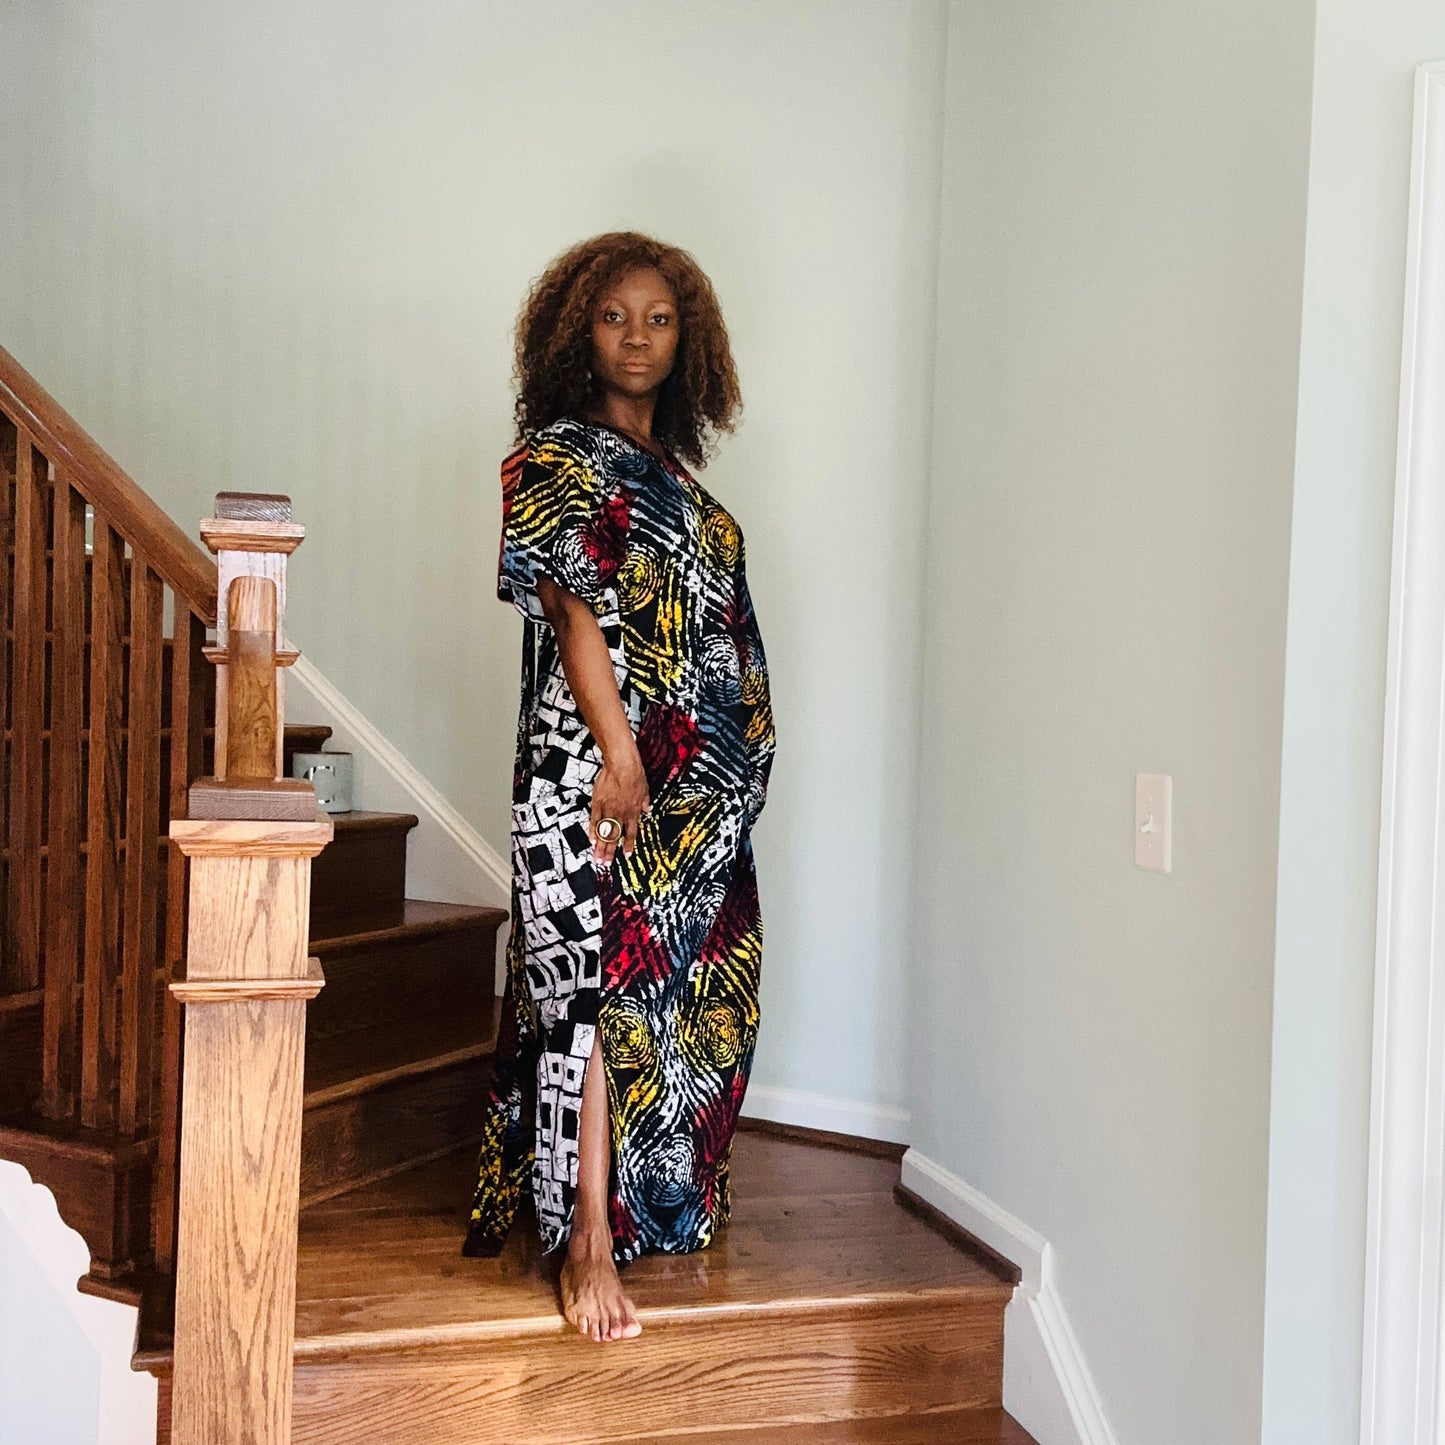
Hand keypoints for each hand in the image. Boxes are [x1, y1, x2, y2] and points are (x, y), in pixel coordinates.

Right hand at [590, 750, 650, 866]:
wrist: (622, 764)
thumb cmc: (634, 774)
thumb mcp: (645, 789)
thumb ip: (645, 802)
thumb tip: (648, 810)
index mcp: (633, 812)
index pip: (631, 833)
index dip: (628, 845)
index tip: (626, 855)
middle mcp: (621, 813)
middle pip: (615, 837)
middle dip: (610, 852)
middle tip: (605, 864)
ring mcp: (608, 809)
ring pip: (604, 832)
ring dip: (600, 846)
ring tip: (596, 858)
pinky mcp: (597, 803)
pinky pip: (594, 820)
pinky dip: (593, 831)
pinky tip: (591, 840)